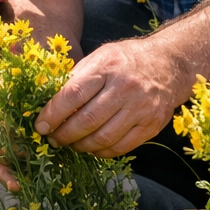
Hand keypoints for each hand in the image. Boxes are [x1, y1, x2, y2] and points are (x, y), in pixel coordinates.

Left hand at [35, 35, 186, 157]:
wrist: (168, 64)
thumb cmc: (126, 61)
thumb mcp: (99, 58)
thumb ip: (76, 78)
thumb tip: (48, 102)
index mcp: (107, 67)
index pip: (73, 94)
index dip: (53, 114)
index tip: (40, 125)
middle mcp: (125, 88)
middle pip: (87, 120)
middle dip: (64, 135)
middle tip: (52, 139)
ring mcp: (141, 108)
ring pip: (103, 138)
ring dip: (81, 146)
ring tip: (71, 144)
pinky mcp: (151, 125)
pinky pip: (121, 147)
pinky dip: (101, 151)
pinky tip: (92, 147)